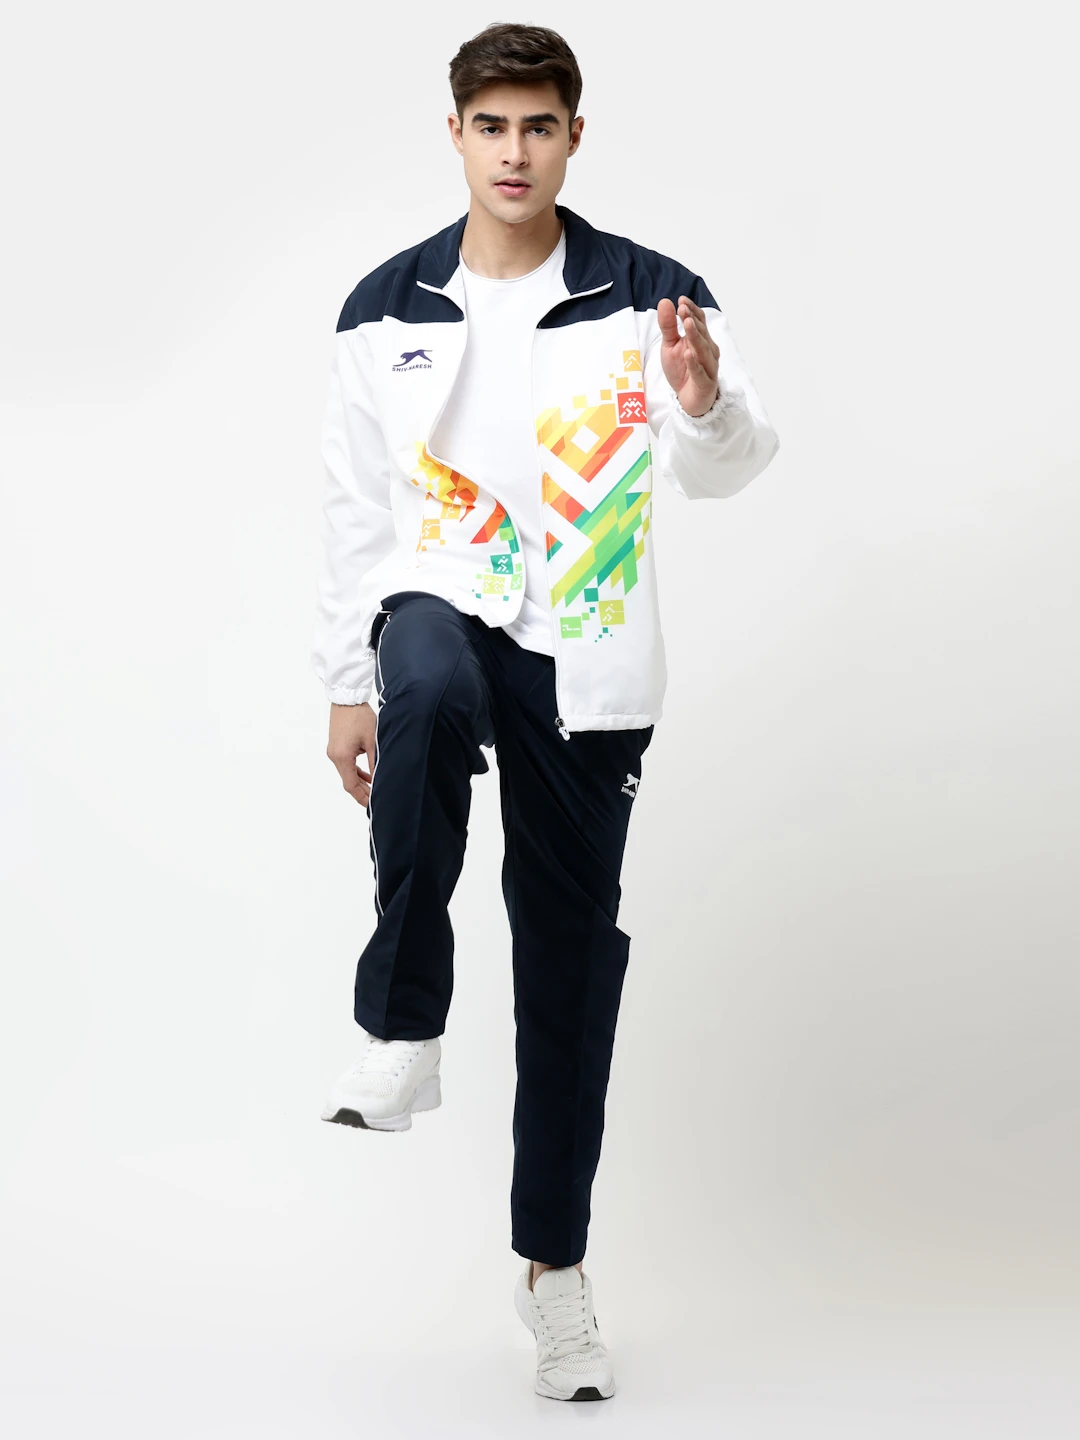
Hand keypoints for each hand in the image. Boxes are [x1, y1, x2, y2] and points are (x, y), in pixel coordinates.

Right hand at [327, 701, 376, 806]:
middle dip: (362, 791)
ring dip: (360, 781)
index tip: (372, 804)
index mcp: (342, 757)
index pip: (351, 785)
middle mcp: (334, 756)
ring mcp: (334, 751)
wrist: (347, 698)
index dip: (362, 797)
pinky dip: (356, 771)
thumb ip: (375, 762)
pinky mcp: (336, 745)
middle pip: (348, 781)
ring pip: (347, 772)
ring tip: (374, 788)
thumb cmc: (359, 716)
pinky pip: (346, 763)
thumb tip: (379, 779)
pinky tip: (367, 774)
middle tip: (376, 798)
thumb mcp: (372, 741)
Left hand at [657, 294, 720, 416]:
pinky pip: (699, 372)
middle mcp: (709, 351)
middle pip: (702, 333)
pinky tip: (688, 354)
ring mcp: (709, 367)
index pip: (700, 321)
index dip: (692, 310)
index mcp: (702, 339)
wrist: (689, 399)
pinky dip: (694, 363)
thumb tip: (665, 301)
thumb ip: (668, 326)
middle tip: (683, 309)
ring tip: (688, 324)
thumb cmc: (682, 370)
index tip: (681, 300)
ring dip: (695, 337)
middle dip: (693, 320)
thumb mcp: (670, 346)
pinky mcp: (705, 383)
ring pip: (703, 350)